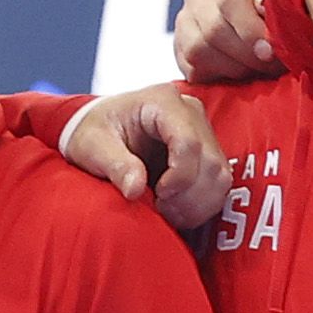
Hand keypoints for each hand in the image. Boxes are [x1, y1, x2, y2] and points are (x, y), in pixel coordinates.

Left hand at [59, 85, 232, 231]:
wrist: (98, 130)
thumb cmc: (91, 132)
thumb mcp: (91, 146)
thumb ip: (114, 165)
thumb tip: (135, 190)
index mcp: (163, 101)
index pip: (189, 142)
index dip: (179, 176)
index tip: (157, 195)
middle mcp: (191, 112)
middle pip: (211, 162)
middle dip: (187, 196)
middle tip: (158, 208)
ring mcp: (203, 132)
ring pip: (220, 177)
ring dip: (196, 205)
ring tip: (164, 211)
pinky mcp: (207, 154)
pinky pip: (219, 187)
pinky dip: (199, 206)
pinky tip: (174, 210)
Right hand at [171, 0, 274, 81]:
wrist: (262, 27)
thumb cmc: (280, 13)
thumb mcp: (287, 0)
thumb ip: (280, 4)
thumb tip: (266, 16)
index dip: (251, 29)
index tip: (270, 50)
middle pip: (214, 28)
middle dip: (246, 54)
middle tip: (269, 67)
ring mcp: (184, 19)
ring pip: (199, 50)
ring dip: (233, 67)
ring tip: (256, 70)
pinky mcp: (178, 47)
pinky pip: (191, 67)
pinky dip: (217, 77)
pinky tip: (238, 75)